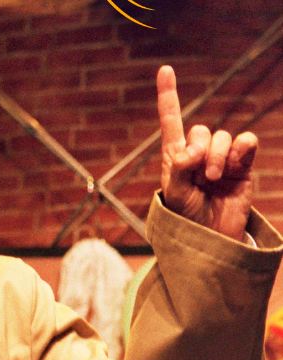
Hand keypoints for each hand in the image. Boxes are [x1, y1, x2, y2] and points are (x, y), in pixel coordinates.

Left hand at [158, 65, 256, 241]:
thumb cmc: (186, 219)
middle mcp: (198, 153)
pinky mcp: (243, 166)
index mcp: (175, 156)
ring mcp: (221, 159)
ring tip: (213, 180)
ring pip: (222, 137)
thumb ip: (179, 169)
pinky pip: (245, 143)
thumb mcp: (174, 195)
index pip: (171, 120)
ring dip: (217, 156)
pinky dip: (240, 150)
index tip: (165, 69)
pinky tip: (235, 166)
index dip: (169, 95)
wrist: (212, 238)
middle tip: (200, 175)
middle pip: (200, 130)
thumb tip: (193, 150)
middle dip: (199, 149)